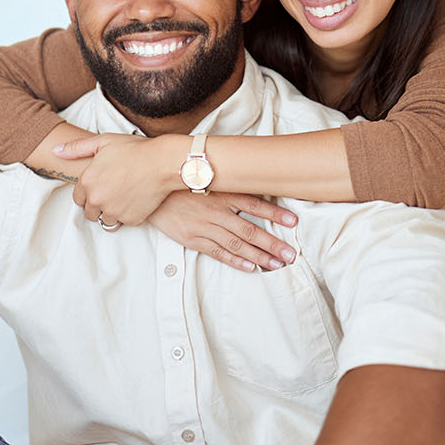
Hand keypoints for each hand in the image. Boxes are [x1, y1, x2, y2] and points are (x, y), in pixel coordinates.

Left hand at [56, 133, 184, 227]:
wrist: (163, 163)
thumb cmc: (135, 150)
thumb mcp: (103, 142)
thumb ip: (77, 148)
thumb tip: (56, 151)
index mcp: (87, 182)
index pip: (78, 198)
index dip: (88, 193)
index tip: (100, 187)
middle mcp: (96, 199)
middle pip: (89, 212)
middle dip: (98, 205)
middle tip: (113, 192)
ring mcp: (113, 211)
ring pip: (105, 220)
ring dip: (111, 212)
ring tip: (123, 197)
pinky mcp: (129, 219)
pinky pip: (123, 222)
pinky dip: (127, 215)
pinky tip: (135, 201)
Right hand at [146, 190, 299, 271]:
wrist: (150, 193)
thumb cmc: (181, 183)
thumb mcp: (206, 176)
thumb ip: (229, 181)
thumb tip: (253, 180)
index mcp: (221, 193)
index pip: (254, 203)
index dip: (274, 214)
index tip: (293, 222)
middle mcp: (215, 211)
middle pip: (249, 230)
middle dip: (272, 244)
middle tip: (290, 255)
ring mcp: (204, 226)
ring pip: (236, 244)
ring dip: (258, 256)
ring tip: (276, 264)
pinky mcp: (192, 239)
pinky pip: (217, 252)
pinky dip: (235, 260)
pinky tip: (250, 267)